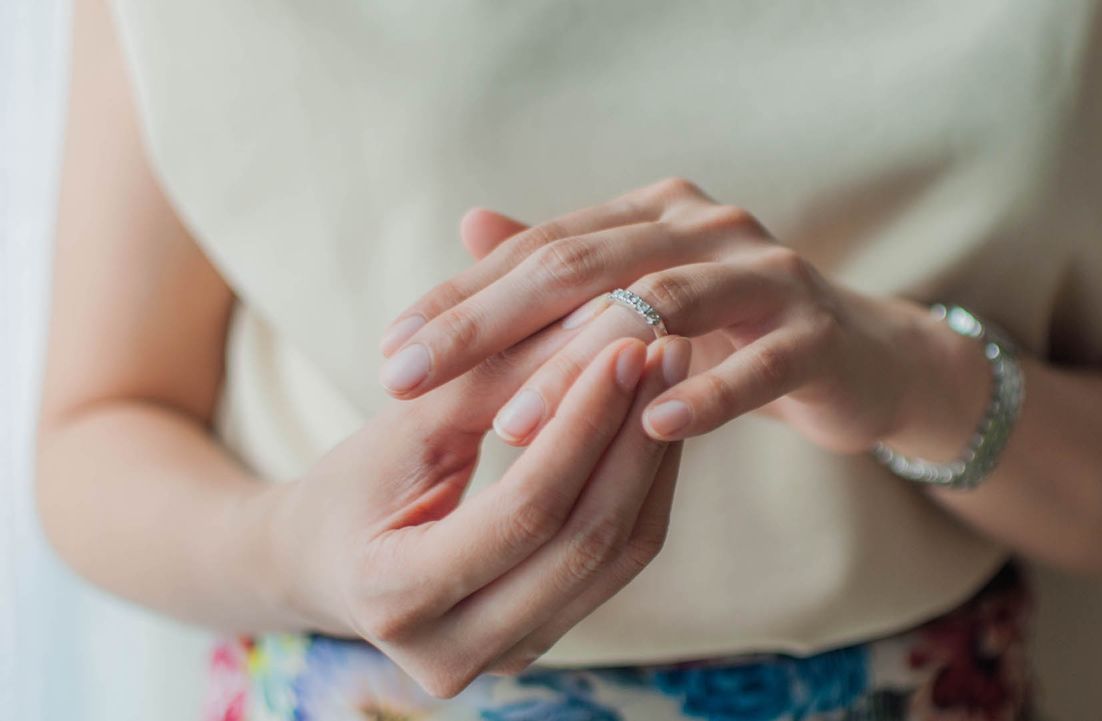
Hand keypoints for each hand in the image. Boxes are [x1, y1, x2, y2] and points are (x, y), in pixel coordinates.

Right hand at [270, 232, 692, 695]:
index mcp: (395, 599)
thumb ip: (492, 377)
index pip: (524, 510)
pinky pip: (614, 566)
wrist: (322, 562)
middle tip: (667, 349)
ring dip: (651, 461)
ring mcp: (504, 658)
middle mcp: (453, 652)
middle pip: (583, 542)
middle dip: (633, 437)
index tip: (624, 345)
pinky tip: (654, 424)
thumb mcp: (404, 425)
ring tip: (670, 376)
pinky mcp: (540, 642)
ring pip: (615, 558)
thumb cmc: (351, 484)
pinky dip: (642, 490)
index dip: (584, 424)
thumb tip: (595, 317)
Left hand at [379, 178, 987, 455]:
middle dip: (488, 323)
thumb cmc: (735, 333)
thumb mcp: (647, 295)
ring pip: (660, 308)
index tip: (392, 351)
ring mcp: (766, 274)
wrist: (863, 358)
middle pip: (581, 265)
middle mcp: (705, 226)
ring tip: (510, 423)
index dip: (461, 298)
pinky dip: (706, 393)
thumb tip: (471, 223)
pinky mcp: (816, 333)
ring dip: (579, 368)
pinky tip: (652, 428)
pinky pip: (757, 364)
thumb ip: (567, 264)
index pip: (539, 248)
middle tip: (411, 375)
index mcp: (654, 213)